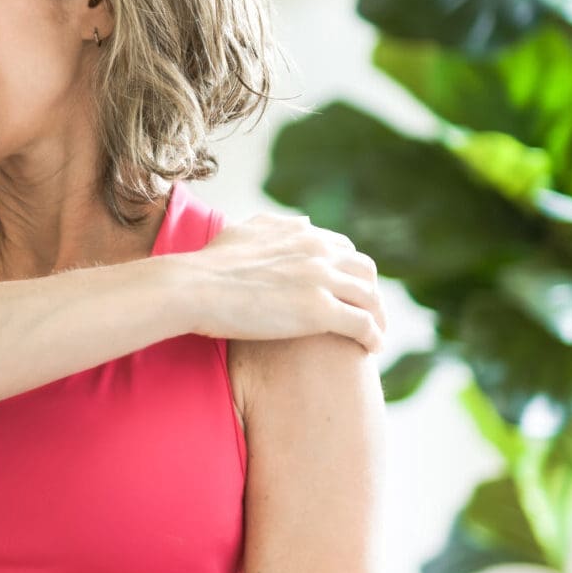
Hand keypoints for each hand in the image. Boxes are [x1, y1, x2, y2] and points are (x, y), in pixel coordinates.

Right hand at [194, 213, 385, 352]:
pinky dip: (373, 336)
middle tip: (369, 315)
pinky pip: (363, 324)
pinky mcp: (320, 311)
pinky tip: (372, 350)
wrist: (193, 288)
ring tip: (375, 337)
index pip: (344, 250)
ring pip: (371, 298)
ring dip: (378, 317)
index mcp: (302, 234)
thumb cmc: (208, 265)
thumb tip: (304, 223)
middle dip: (371, 292)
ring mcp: (321, 280)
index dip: (350, 272)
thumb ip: (275, 226)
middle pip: (365, 271)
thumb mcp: (244, 231)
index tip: (347, 291)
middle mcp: (318, 252)